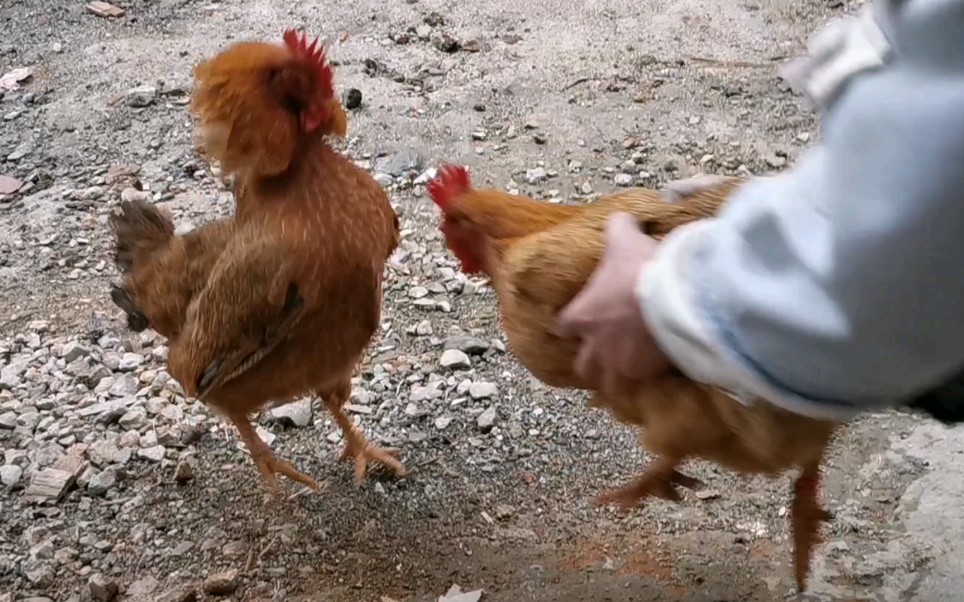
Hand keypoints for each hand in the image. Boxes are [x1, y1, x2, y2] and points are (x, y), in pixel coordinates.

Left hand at [556, 212, 670, 392]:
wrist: (678, 299)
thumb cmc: (643, 269)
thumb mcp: (625, 239)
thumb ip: (618, 227)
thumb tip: (620, 218)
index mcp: (582, 316)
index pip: (562, 326)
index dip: (571, 323)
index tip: (581, 320)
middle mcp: (597, 346)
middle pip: (584, 366)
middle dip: (593, 360)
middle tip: (606, 351)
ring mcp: (622, 366)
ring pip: (610, 385)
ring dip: (616, 378)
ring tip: (629, 370)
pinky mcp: (648, 377)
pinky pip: (640, 390)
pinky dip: (644, 385)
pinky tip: (654, 376)